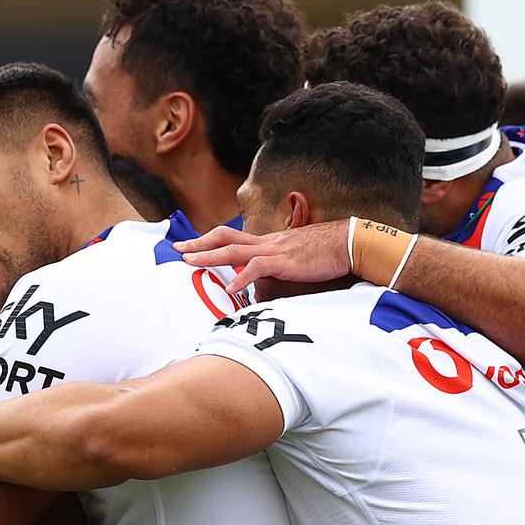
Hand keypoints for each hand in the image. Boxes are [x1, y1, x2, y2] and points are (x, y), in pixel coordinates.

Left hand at [175, 222, 350, 294]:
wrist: (346, 243)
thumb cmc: (325, 253)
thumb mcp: (295, 258)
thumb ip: (278, 266)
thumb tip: (264, 281)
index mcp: (267, 242)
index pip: (232, 238)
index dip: (210, 241)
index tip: (191, 246)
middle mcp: (266, 243)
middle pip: (225, 237)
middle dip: (199, 243)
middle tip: (178, 249)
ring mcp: (274, 250)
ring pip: (233, 249)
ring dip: (209, 256)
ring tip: (190, 262)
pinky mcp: (284, 261)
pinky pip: (256, 267)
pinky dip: (241, 277)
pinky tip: (229, 287)